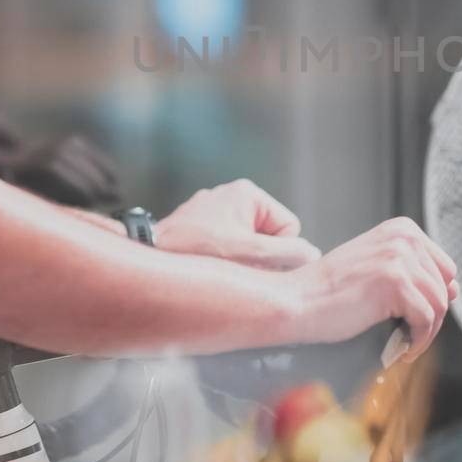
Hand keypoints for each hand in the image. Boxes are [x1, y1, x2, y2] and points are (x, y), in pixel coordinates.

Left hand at [156, 179, 320, 270]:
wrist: (149, 259)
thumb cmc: (199, 254)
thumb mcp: (254, 255)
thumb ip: (291, 254)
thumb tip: (312, 256)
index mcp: (247, 193)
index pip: (289, 227)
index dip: (279, 252)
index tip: (256, 263)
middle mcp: (228, 195)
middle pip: (267, 237)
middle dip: (257, 258)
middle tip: (235, 269)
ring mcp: (210, 211)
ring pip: (245, 245)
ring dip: (237, 262)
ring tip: (215, 268)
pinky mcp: (194, 227)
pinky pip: (223, 247)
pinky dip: (218, 260)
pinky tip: (203, 267)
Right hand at [288, 217, 458, 360]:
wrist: (297, 301)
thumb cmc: (329, 291)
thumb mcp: (375, 266)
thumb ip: (412, 271)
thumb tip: (455, 289)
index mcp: (402, 229)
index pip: (445, 268)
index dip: (434, 297)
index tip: (418, 316)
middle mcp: (404, 238)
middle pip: (445, 287)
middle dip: (432, 317)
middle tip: (410, 335)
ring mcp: (399, 258)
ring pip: (439, 305)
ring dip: (426, 333)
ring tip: (406, 344)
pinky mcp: (395, 283)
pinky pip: (426, 320)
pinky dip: (419, 341)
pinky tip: (404, 349)